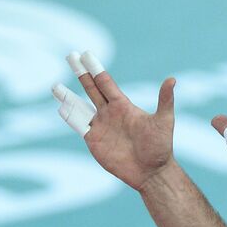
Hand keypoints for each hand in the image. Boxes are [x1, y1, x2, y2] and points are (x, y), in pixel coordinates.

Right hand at [53, 51, 175, 191]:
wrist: (151, 172)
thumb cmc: (160, 147)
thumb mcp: (164, 121)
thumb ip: (164, 100)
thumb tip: (172, 79)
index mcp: (123, 105)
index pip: (105, 82)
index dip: (95, 68)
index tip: (85, 54)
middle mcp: (109, 113)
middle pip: (91, 89)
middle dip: (81, 73)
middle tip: (70, 56)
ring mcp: (100, 126)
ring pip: (80, 107)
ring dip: (68, 96)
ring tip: (54, 86)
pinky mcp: (94, 141)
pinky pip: (79, 127)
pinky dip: (69, 117)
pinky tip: (61, 108)